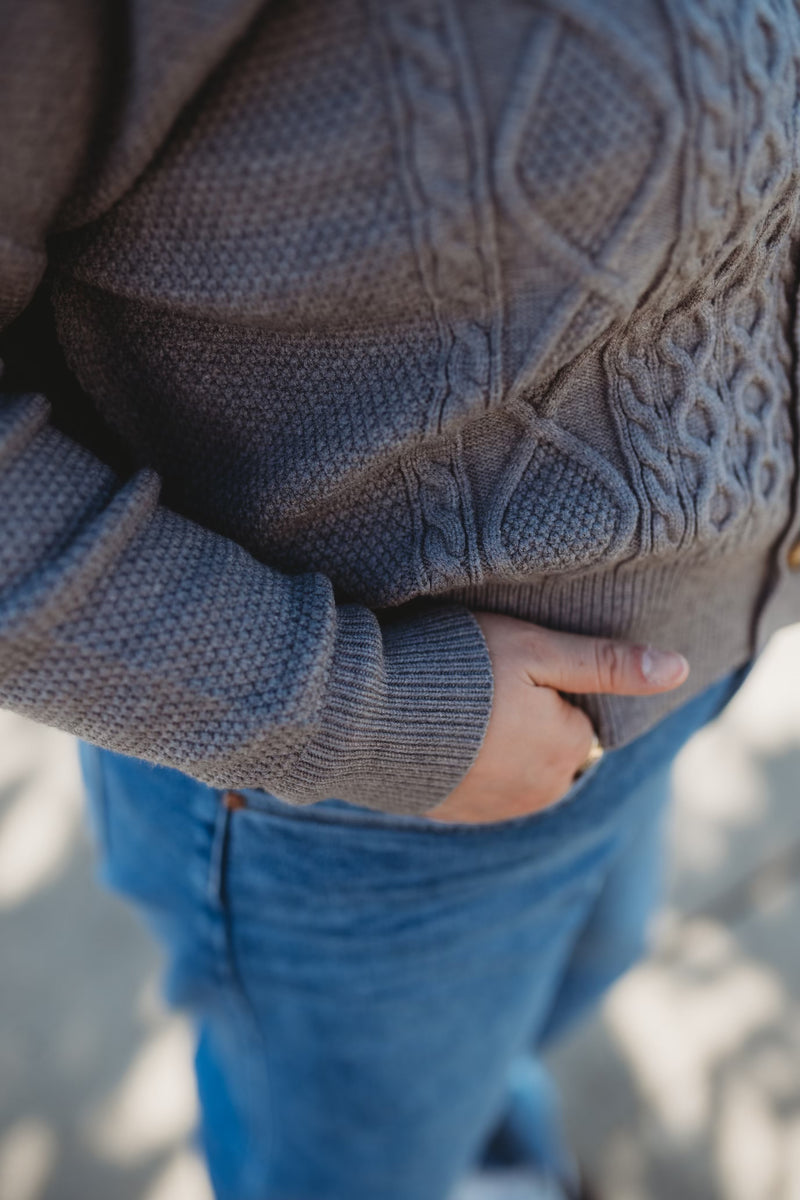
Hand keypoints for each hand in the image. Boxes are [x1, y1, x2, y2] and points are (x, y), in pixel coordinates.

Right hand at [426, 612, 689, 824]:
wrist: (363, 713)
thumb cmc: (456, 668)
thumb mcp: (537, 650)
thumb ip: (607, 664)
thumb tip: (678, 669)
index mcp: (567, 750)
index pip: (577, 714)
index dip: (544, 683)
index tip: (506, 666)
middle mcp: (538, 793)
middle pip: (549, 746)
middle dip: (525, 718)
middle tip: (478, 683)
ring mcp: (491, 809)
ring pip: (514, 768)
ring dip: (495, 743)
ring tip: (453, 707)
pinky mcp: (450, 815)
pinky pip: (476, 786)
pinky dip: (464, 763)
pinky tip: (435, 734)